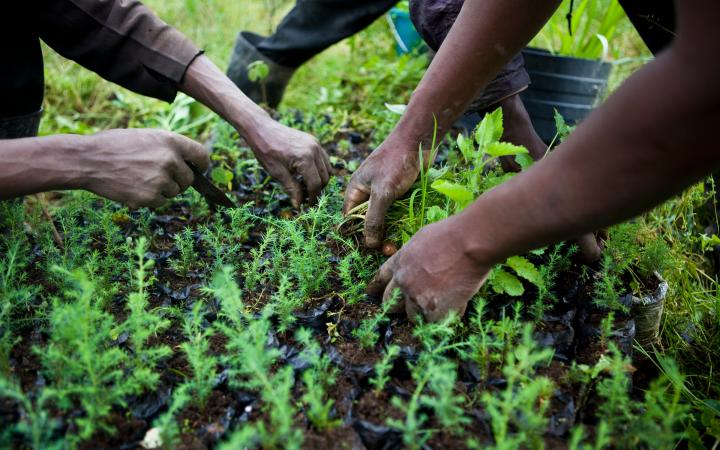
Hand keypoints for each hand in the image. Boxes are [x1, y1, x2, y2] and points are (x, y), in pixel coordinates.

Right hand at [79, 129, 208, 207]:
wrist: (88, 160)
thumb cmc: (114, 145)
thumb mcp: (146, 137)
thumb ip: (168, 148)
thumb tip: (188, 164)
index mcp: (170, 141)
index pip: (201, 155)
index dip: (202, 164)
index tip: (200, 169)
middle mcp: (170, 160)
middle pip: (189, 179)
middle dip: (179, 181)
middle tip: (160, 177)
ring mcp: (160, 180)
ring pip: (174, 192)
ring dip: (162, 190)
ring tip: (140, 179)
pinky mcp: (149, 197)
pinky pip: (160, 202)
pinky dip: (150, 199)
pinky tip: (133, 188)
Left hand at [248, 121, 330, 206]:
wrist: (261, 129)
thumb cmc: (266, 151)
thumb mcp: (277, 173)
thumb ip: (292, 189)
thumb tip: (299, 205)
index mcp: (305, 158)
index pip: (315, 184)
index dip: (312, 197)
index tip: (307, 205)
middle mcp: (315, 150)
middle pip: (325, 178)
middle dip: (317, 190)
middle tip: (305, 197)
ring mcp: (316, 144)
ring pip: (327, 169)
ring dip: (320, 180)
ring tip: (305, 186)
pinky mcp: (314, 141)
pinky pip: (323, 160)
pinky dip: (319, 170)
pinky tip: (305, 174)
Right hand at [343, 141, 420, 247]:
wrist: (419, 140)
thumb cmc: (396, 162)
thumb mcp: (383, 192)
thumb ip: (374, 218)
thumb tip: (369, 243)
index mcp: (356, 190)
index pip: (350, 219)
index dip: (357, 235)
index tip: (369, 250)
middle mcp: (367, 193)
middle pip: (367, 222)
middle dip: (376, 236)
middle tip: (388, 249)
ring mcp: (384, 193)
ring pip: (384, 219)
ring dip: (390, 231)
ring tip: (397, 245)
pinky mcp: (399, 193)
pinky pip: (397, 213)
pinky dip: (401, 222)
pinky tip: (406, 233)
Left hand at [367, 216, 490, 321]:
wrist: (468, 243)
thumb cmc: (453, 235)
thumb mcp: (422, 239)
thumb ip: (414, 257)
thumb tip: (416, 266)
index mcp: (399, 261)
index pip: (380, 280)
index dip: (378, 289)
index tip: (373, 296)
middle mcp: (402, 280)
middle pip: (390, 303)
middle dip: (400, 306)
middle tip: (416, 306)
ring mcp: (415, 296)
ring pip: (413, 317)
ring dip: (426, 313)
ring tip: (443, 304)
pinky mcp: (432, 310)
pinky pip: (435, 322)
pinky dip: (446, 316)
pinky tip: (457, 304)